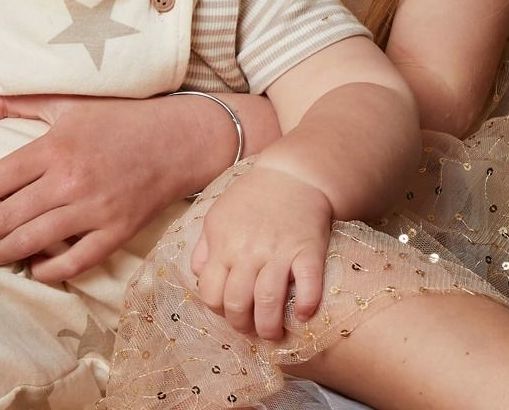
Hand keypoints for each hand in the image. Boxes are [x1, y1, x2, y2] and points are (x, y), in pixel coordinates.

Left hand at [0, 92, 242, 282]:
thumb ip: (13, 104)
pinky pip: (74, 262)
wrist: (177, 139)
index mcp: (54, 147)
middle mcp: (69, 181)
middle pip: (6, 216)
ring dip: (2, 250)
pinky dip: (48, 270)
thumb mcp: (64, 104)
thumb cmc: (117, 118)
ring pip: (33, 242)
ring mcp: (94, 210)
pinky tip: (32, 268)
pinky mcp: (116, 232)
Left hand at [190, 164, 331, 340]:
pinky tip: (302, 315)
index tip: (229, 312)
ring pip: (268, 303)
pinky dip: (305, 307)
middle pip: (237, 303)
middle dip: (242, 326)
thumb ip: (205, 248)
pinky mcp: (308, 252)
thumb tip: (200, 277)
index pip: (210, 293)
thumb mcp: (218, 216)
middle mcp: (248, 250)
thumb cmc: (252, 197)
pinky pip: (308, 289)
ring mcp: (279, 252)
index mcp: (223, 243)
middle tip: (251, 328)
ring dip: (270, 327)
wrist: (292, 175)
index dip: (218, 310)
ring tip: (273, 332)